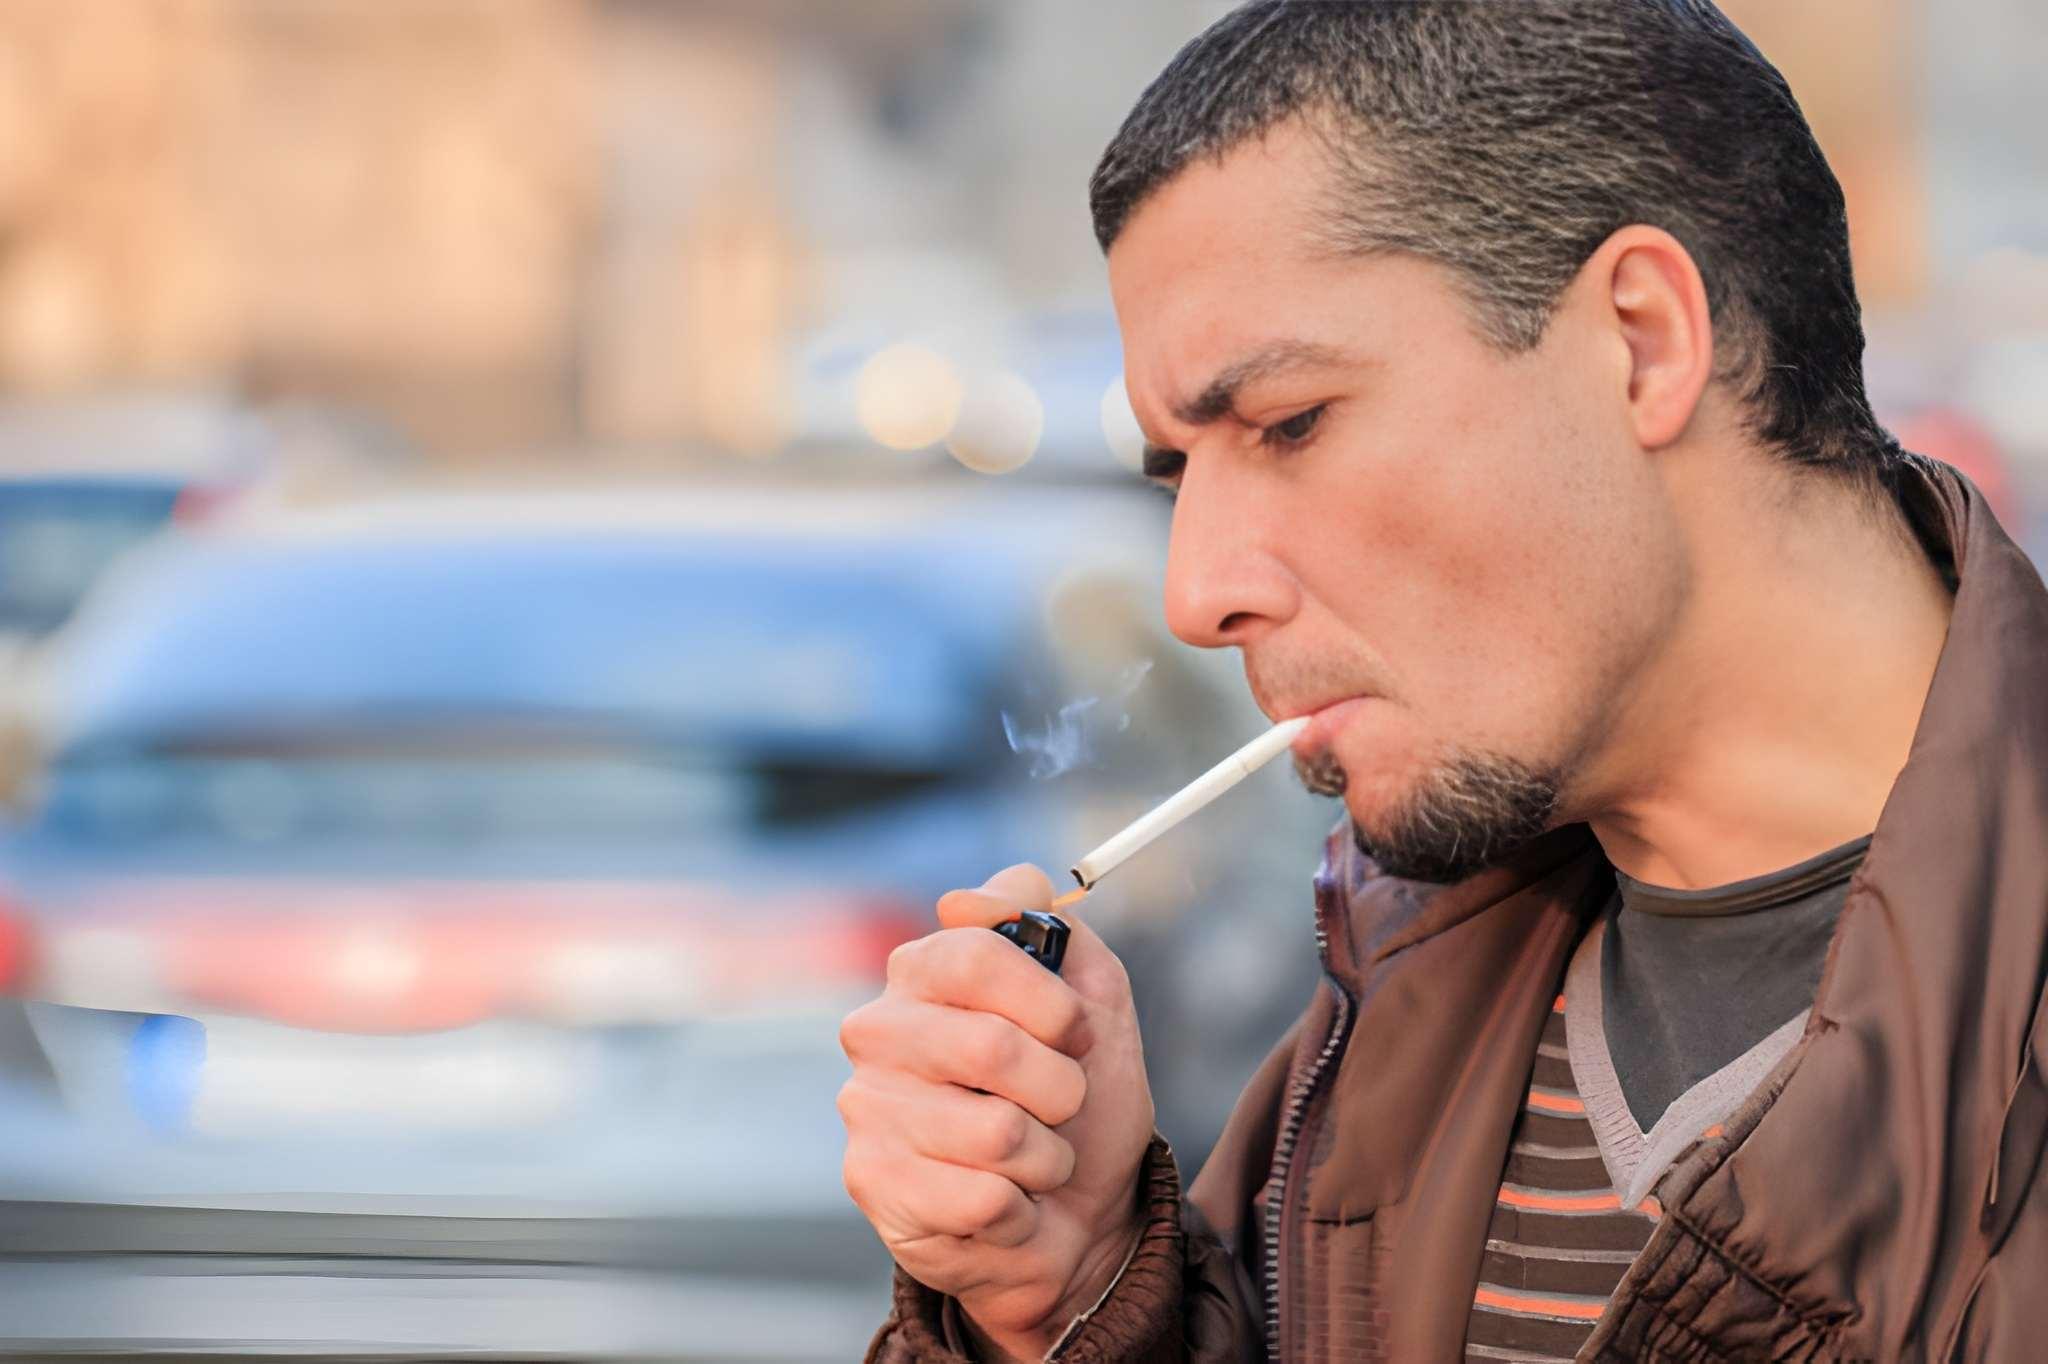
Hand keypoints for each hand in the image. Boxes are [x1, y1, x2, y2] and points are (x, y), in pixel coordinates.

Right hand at [838, 865, 1154, 1358]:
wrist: (1080, 1216)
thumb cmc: (1081, 1100)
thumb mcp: (1095, 998)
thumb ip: (1055, 929)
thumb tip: (975, 897)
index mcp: (924, 971)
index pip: (975, 955)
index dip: (1050, 1003)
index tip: (1076, 1033)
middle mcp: (878, 1030)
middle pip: (992, 1047)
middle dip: (1061, 1089)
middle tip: (1060, 1106)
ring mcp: (868, 1108)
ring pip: (997, 1132)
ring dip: (1047, 1157)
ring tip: (1033, 1158)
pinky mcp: (873, 1184)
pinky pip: (985, 1198)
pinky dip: (1022, 1209)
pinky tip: (1007, 1203)